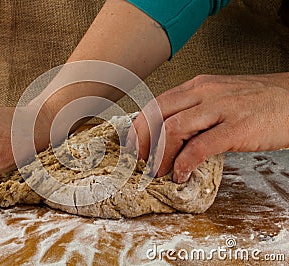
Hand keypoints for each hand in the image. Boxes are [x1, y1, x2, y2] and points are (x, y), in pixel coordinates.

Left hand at [126, 73, 288, 182]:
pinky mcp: (237, 127)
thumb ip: (195, 110)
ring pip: (173, 128)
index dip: (140, 126)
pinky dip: (184, 164)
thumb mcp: (220, 97)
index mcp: (198, 86)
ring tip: (159, 171)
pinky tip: (182, 174)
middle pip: (158, 114)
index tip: (134, 145)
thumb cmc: (258, 101)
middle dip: (142, 140)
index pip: (157, 103)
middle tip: (140, 160)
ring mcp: (221, 108)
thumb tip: (170, 133)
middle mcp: (205, 92)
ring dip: (160, 154)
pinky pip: (200, 147)